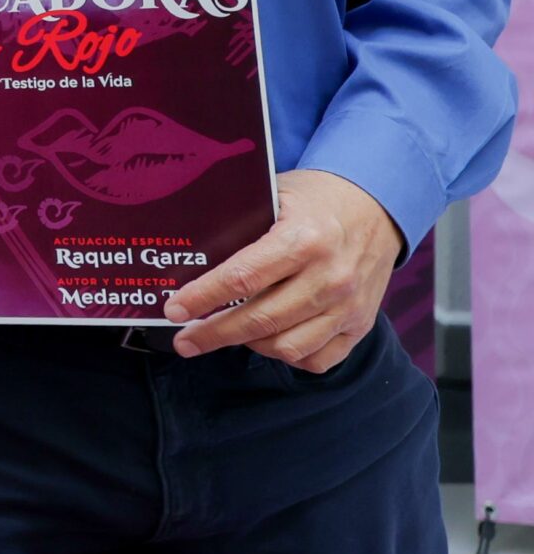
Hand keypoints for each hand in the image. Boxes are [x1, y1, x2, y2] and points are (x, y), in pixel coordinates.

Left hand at [165, 169, 402, 371]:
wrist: (378, 208)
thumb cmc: (317, 199)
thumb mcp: (275, 194)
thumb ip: (238, 223)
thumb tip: (188, 252)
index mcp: (305, 239)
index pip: (242, 278)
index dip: (202, 298)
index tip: (174, 310)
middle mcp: (330, 278)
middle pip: (260, 319)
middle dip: (213, 333)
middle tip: (184, 341)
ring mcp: (348, 306)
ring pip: (286, 345)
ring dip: (248, 345)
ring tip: (224, 334)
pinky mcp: (361, 325)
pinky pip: (317, 359)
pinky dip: (286, 355)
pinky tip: (266, 340)